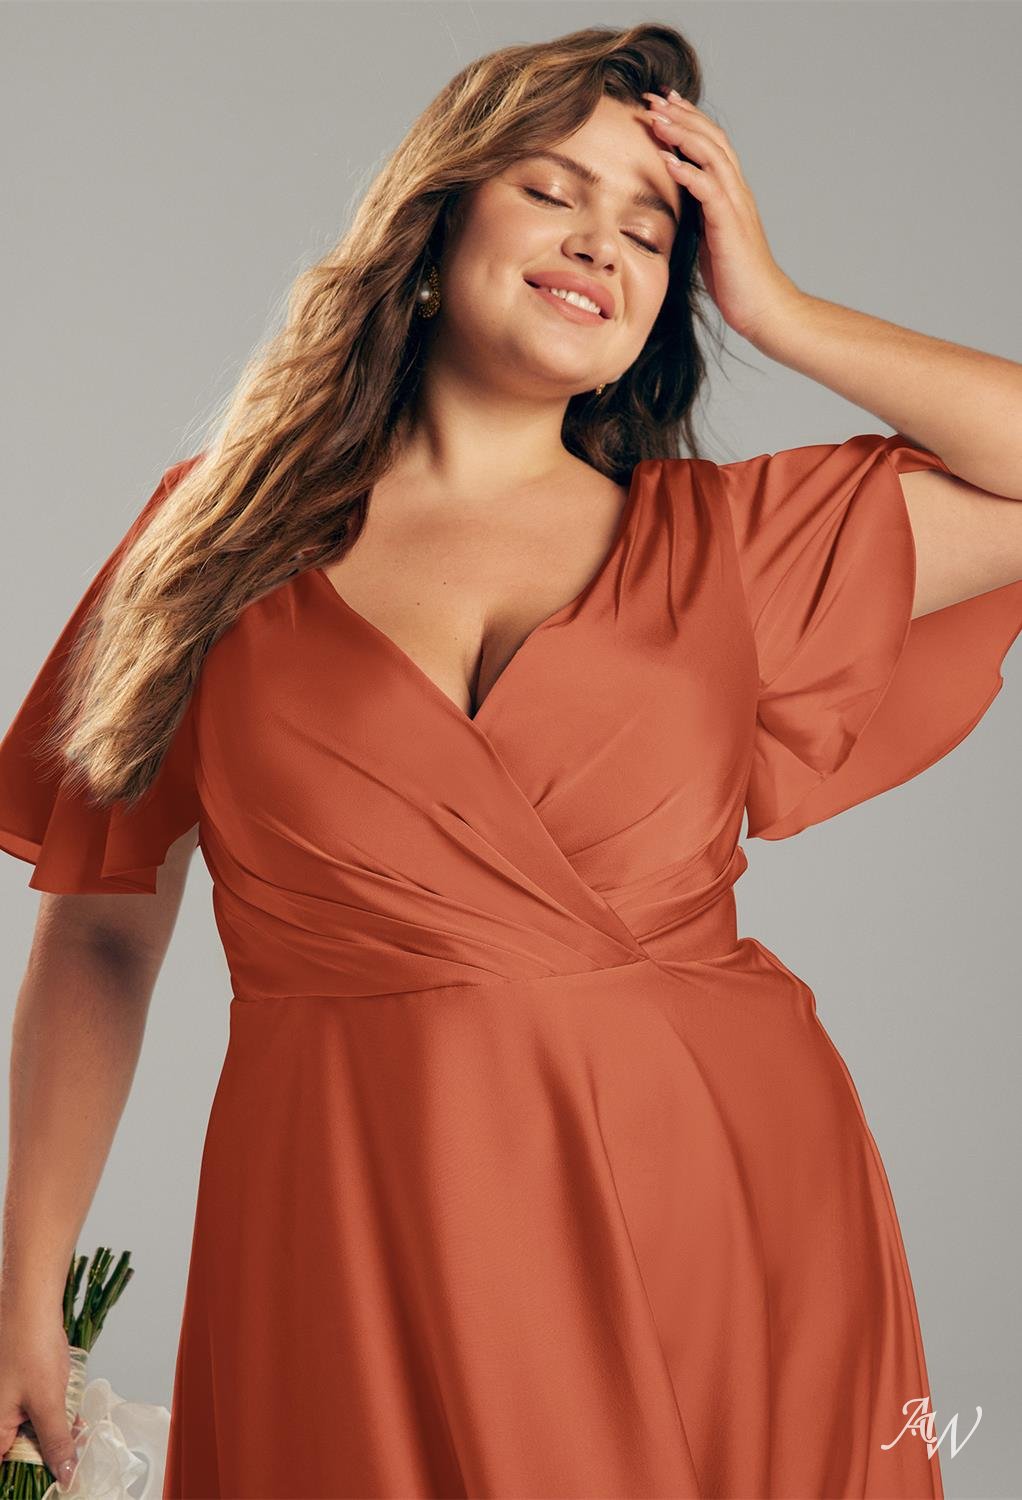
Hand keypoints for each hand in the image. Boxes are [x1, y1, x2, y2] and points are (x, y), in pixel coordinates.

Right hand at [0, 1308, 81, 1491]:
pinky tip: (74, 1415)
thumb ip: (56, 1441)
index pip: (6, 1466)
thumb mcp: (48, 1402)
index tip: (52, 1483)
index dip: (27, 1477)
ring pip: (30, 1429)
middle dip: (46, 1454)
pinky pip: (36, 1410)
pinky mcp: (22, 1386)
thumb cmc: (31, 1349)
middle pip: (19, 1449)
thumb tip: (64, 1474)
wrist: (31, 1305)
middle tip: (71, 1460)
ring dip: (53, 1432)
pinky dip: (54, 1413)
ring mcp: (9, 1399)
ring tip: (77, 1435)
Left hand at [640, 91, 803, 344]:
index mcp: (730, 194)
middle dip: (682, 115)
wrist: (764, 308)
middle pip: (711, 139)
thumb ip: (697, 217)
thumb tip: (676, 206)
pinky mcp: (730, 226)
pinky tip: (668, 160)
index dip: (687, 121)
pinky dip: (688, 172)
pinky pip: (709, 190)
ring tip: (656, 117)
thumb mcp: (709, 241)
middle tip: (653, 97)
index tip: (662, 105)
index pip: (710, 145)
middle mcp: (736, 192)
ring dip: (682, 134)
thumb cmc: (735, 280)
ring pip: (711, 156)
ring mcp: (736, 206)